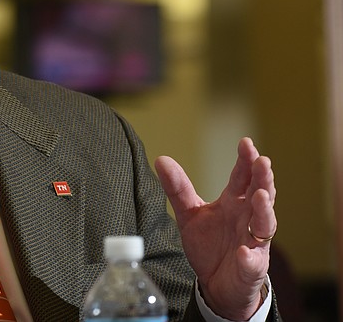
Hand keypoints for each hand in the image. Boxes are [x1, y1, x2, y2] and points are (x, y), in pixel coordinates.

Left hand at [155, 138, 275, 320]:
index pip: (242, 178)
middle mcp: (248, 219)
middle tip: (262, 161)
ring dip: (264, 211)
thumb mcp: (189, 215)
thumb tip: (161, 159)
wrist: (215, 283)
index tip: (245, 143)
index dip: (245, 161)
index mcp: (234, 203)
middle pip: (260, 195)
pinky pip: (252, 262)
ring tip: (260, 196)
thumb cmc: (209, 245)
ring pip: (265, 225)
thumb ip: (178, 189)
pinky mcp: (251, 268)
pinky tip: (244, 252)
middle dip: (262, 179)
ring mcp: (253, 243)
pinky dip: (249, 257)